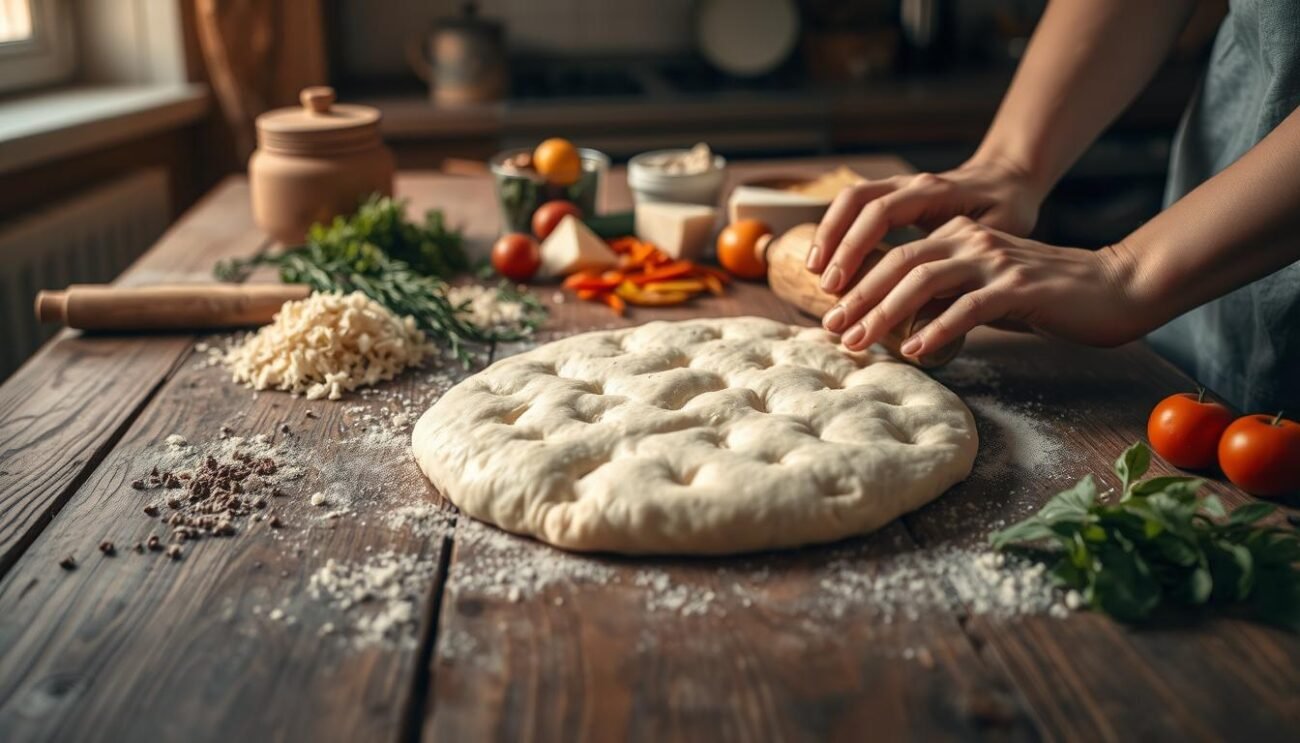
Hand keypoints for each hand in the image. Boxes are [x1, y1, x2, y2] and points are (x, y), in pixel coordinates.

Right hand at [808, 157, 1043, 293]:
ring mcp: (898, 186)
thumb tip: (925, 321)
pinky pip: (855, 206)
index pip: (880, 212)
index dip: (854, 247)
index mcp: (933, 191)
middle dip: (834, 245)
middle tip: (825, 287)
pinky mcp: (892, 195)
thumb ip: (960, 272)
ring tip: (815, 273)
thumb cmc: (1008, 211)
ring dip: (829, 235)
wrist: (1009, 179)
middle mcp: (910, 184)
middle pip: (856, 203)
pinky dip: (837, 231)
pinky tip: (828, 260)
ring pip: (850, 201)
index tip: (840, 284)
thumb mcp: (995, 241)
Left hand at [821, 216, 1142, 356]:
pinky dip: (937, 329)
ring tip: (860, 342)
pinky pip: (967, 307)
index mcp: (960, 236)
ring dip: (885, 314)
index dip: (858, 284)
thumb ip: (947, 298)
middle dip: (859, 298)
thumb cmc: (1047, 297)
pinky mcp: (1018, 287)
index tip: (832, 315)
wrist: (1114, 288)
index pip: (895, 255)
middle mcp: (972, 240)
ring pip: (924, 281)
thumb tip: (903, 325)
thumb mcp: (986, 292)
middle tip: (832, 330)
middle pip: (899, 263)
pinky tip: (916, 351)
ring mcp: (995, 260)